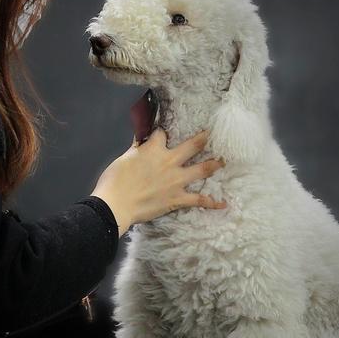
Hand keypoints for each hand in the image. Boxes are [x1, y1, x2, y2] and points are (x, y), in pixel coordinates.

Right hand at [91, 128, 226, 236]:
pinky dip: (212, 202)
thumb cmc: (115, 180)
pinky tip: (223, 203)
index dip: (162, 132)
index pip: (162, 134)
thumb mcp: (124, 158)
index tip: (163, 132)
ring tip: (223, 161)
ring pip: (202, 169)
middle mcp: (169, 161)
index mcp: (154, 149)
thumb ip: (136, 148)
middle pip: (192, 145)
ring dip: (215, 164)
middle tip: (213, 134)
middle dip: (204, 138)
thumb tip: (140, 138)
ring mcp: (176, 180)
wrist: (116, 205)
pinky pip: (199, 200)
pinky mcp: (178, 198)